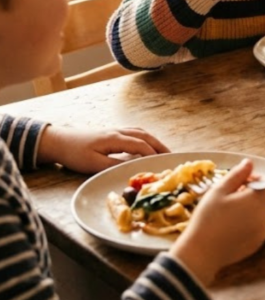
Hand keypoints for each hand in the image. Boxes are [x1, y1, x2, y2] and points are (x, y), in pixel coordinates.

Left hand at [38, 125, 169, 173]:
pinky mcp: (111, 133)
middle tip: (171, 155)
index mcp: (114, 139)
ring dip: (153, 140)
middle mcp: (117, 132)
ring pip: (140, 132)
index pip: (140, 145)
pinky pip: (134, 132)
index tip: (164, 163)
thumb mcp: (93, 164)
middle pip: (144, 135)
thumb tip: (132, 168)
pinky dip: (144, 137)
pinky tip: (146, 143)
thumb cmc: (74, 154)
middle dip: (159, 144)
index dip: (154, 153)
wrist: (59, 141)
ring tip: (163, 150)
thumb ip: (113, 165)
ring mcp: (114, 130)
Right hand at [171, 159, 264, 285]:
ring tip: (230, 211)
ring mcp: (262, 232)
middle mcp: (264, 216)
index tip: (240, 182)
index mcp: (257, 200)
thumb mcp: (219, 191)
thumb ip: (237, 174)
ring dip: (252, 207)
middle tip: (233, 195)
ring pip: (263, 212)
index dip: (257, 179)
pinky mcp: (257, 244)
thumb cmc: (208, 218)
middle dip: (255, 192)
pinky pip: (259, 227)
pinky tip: (232, 225)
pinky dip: (250, 222)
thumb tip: (249, 162)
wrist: (202, 252)